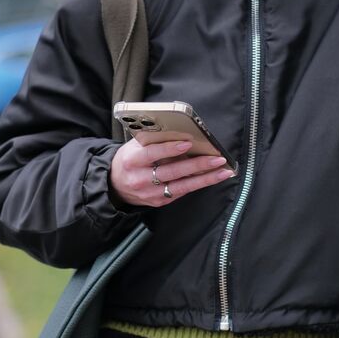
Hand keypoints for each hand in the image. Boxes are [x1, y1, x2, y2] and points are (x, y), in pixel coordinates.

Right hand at [108, 138, 235, 207]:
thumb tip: (181, 135)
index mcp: (132, 161)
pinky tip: (212, 177)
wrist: (115, 186)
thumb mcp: (133, 147)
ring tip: (223, 171)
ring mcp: (150, 193)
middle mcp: (140, 179)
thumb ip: (153, 141)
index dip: (170, 148)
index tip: (188, 143)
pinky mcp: (159, 202)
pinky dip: (198, 184)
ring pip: (181, 186)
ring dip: (205, 178)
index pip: (152, 153)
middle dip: (197, 165)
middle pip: (172, 172)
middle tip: (217, 158)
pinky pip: (181, 192)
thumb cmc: (129, 160)